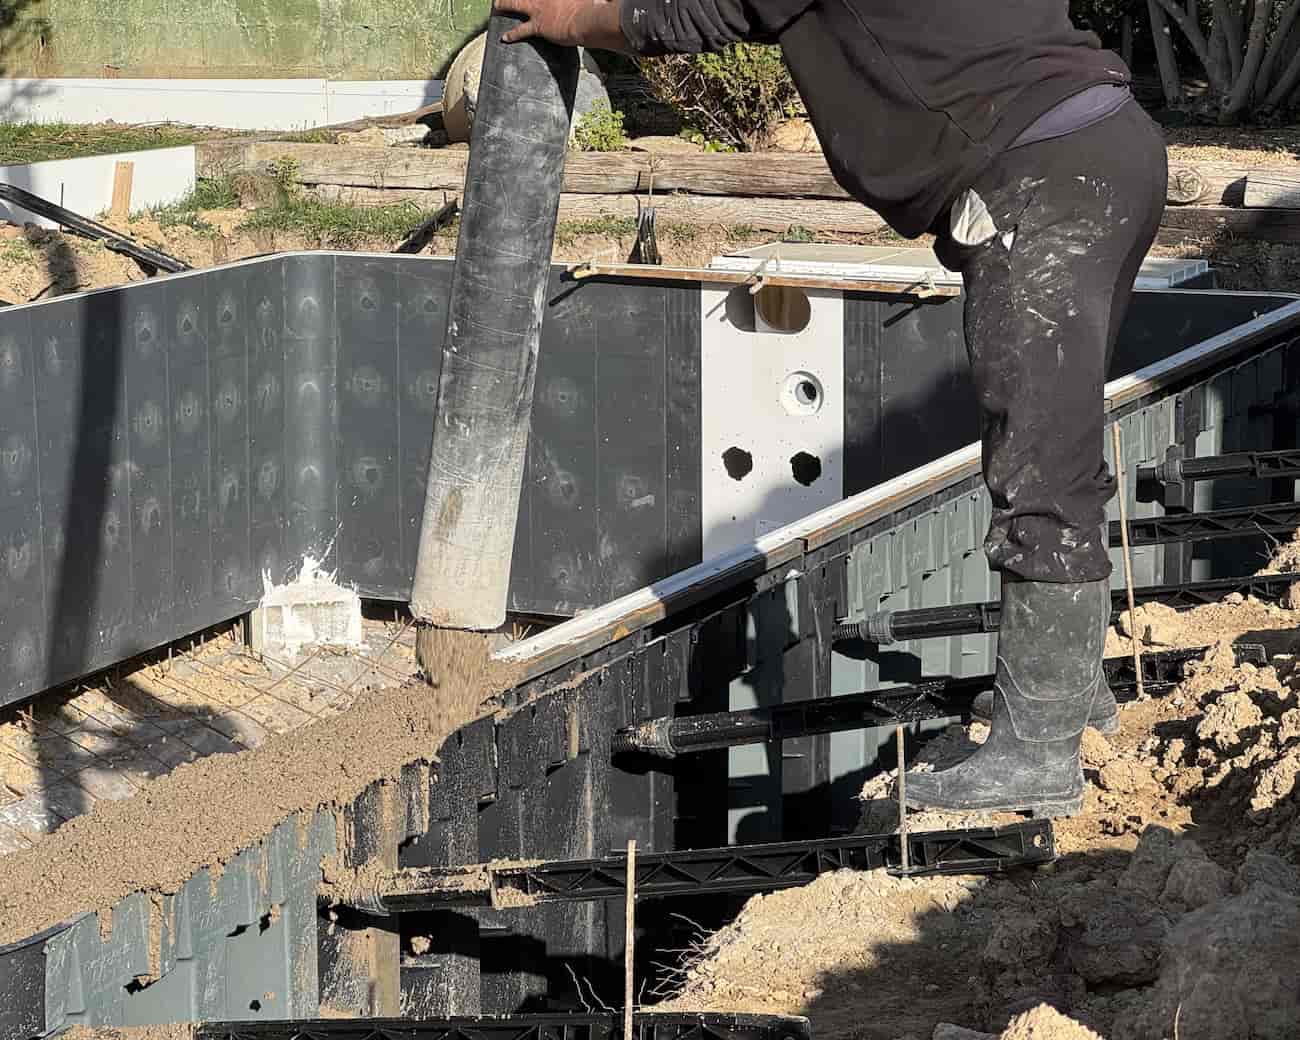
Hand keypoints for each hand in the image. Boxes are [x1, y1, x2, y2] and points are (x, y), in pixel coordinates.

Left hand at [495, 0, 630, 51]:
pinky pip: (522, 30)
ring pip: (515, 2)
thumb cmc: (592, 6)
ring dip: (505, 3)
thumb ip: (585, 0)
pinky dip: (512, 34)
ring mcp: (539, 8)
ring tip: (497, 5)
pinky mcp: (538, 25)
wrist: (588, 20)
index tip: (537, 0)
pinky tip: (505, 38)